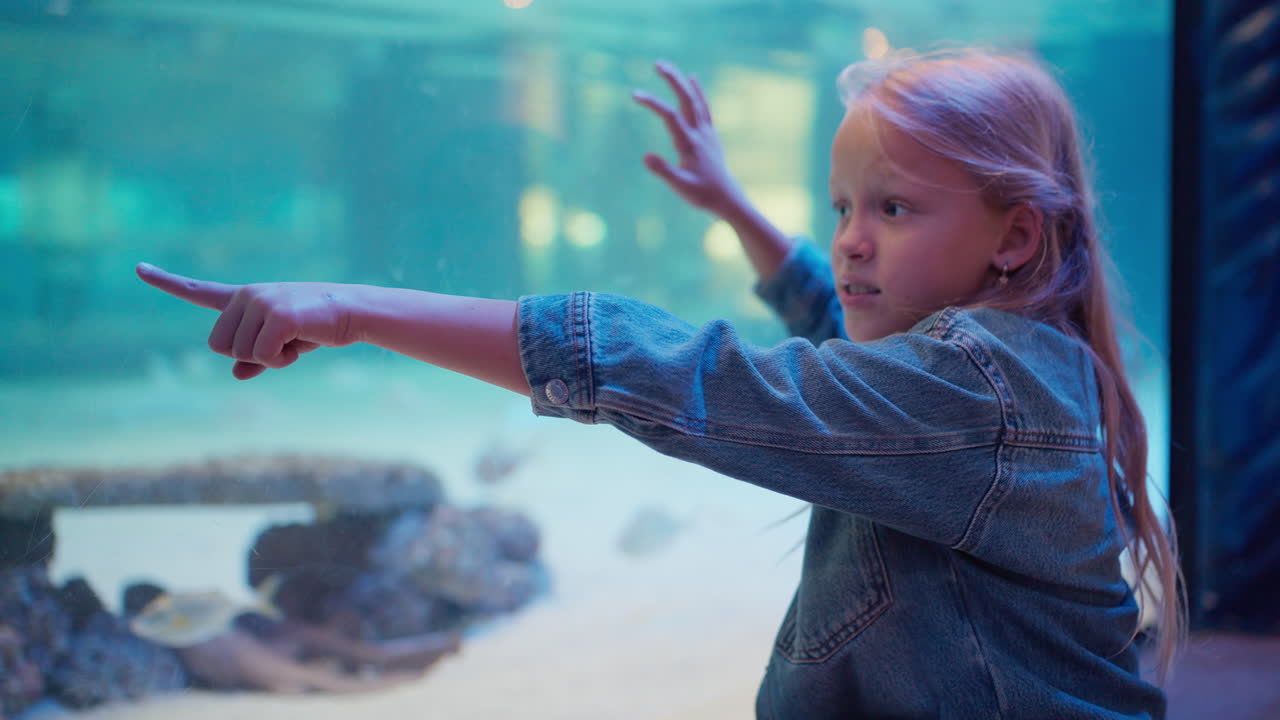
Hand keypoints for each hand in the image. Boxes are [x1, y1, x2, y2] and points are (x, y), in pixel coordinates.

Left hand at [135, 263, 359, 379]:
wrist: (352, 312)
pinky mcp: (276, 315)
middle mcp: (247, 295)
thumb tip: (237, 373)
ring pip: (239, 354)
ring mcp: (260, 302)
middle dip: (248, 355)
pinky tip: (301, 342)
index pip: (198, 291)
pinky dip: (282, 360)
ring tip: (296, 339)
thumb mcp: (284, 344)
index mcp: (244, 298)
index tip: (138, 269)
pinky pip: (262, 356)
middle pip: (218, 346)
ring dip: (270, 358)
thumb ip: (256, 359)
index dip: (167, 282)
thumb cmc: (319, 326)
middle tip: (283, 343)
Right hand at [633, 60, 745, 215]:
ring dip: (681, 81)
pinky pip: (705, 107)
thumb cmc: (702, 194)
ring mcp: (707, 132)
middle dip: (672, 80)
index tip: (634, 94)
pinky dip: (698, 91)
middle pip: (686, 99)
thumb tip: (645, 156)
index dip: (653, 102)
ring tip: (666, 66)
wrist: (728, 198)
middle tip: (657, 63)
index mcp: (689, 144)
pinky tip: (693, 79)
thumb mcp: (680, 187)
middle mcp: (700, 133)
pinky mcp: (711, 134)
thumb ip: (663, 171)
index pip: (670, 116)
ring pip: (695, 100)